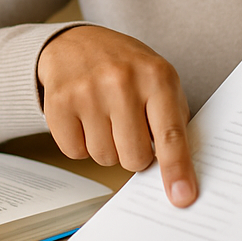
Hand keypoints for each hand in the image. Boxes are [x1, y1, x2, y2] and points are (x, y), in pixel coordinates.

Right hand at [37, 25, 196, 206]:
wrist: (75, 43)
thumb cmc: (124, 67)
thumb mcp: (159, 79)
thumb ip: (173, 121)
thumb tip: (179, 175)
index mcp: (156, 75)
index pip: (170, 133)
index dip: (177, 169)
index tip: (182, 197)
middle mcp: (121, 81)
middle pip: (134, 157)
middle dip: (134, 153)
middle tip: (129, 128)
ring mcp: (87, 91)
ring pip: (104, 158)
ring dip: (106, 147)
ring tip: (105, 116)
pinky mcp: (59, 103)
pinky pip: (75, 152)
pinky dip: (80, 143)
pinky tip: (84, 117)